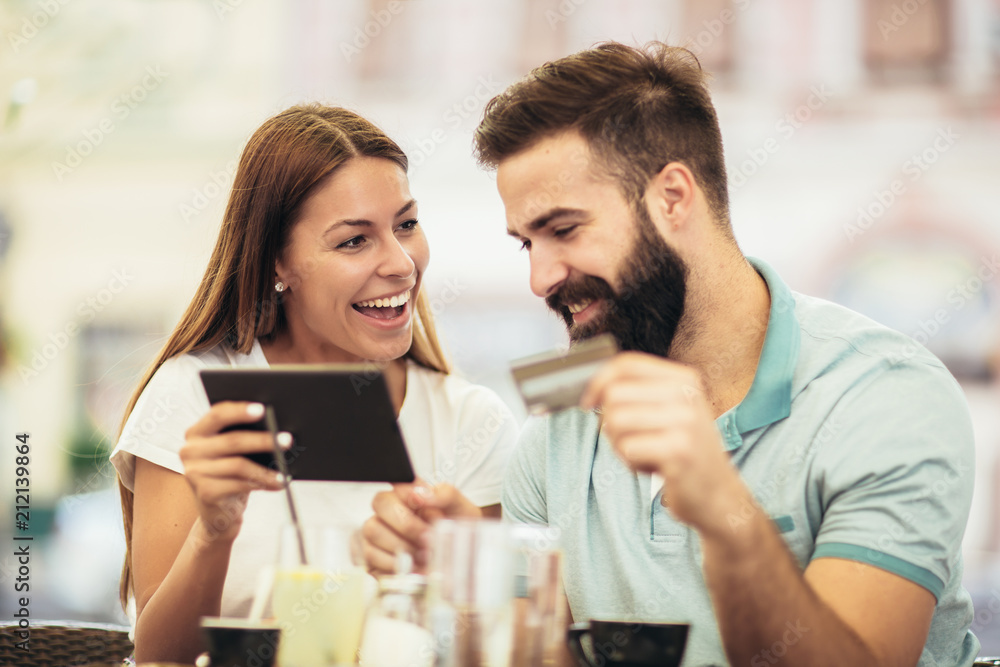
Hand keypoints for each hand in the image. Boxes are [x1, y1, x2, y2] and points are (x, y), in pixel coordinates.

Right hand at [179, 401, 285, 541]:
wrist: (218, 511)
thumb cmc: (229, 474)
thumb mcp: (231, 453)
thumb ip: (241, 436)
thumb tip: (274, 430)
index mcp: (197, 433)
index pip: (218, 414)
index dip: (240, 411)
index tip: (262, 409)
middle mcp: (190, 450)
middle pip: (232, 441)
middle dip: (263, 440)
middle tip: (286, 440)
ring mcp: (194, 473)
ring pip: (238, 465)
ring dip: (266, 469)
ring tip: (285, 470)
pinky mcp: (205, 493)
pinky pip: (239, 484)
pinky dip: (262, 483)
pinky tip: (276, 484)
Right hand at [361, 481, 480, 574]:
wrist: (459, 559)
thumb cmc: (456, 529)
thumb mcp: (459, 509)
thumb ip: (445, 495)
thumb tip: (421, 495)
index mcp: (410, 493)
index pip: (397, 485)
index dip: (409, 496)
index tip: (429, 511)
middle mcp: (389, 510)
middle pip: (381, 504)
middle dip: (407, 525)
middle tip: (428, 539)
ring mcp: (378, 532)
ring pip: (372, 531)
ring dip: (400, 546)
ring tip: (423, 556)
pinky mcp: (373, 557)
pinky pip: (370, 556)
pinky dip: (392, 564)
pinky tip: (410, 568)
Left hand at [580, 352, 747, 536]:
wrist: (720, 496)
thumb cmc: (686, 453)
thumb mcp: (670, 412)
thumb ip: (638, 394)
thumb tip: (592, 387)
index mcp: (683, 379)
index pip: (627, 364)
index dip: (598, 381)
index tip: (588, 402)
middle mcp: (686, 395)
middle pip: (614, 395)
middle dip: (610, 423)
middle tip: (631, 441)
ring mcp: (684, 422)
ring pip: (616, 422)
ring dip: (621, 446)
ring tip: (646, 454)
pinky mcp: (678, 451)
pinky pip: (627, 449)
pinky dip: (631, 463)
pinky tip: (654, 468)